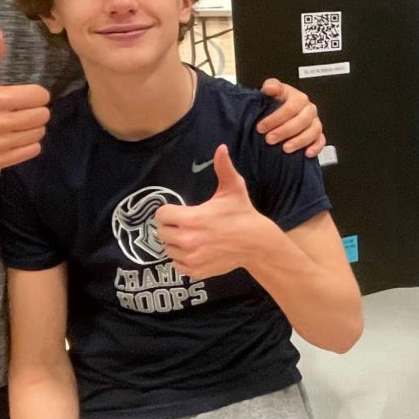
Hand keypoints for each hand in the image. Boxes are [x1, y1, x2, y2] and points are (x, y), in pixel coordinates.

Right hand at [0, 26, 50, 168]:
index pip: (39, 96)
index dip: (35, 93)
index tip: (24, 94)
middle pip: (42, 115)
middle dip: (35, 109)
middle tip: (21, 109)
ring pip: (39, 133)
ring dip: (32, 127)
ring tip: (18, 122)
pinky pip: (33, 151)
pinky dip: (28, 143)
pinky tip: (15, 136)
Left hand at [154, 145, 276, 279]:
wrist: (256, 243)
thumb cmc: (242, 214)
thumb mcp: (234, 189)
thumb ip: (223, 168)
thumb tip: (221, 147)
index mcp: (191, 219)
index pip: (161, 215)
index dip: (170, 211)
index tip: (180, 211)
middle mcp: (187, 240)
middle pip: (161, 232)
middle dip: (172, 227)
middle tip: (187, 224)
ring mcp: (191, 258)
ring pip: (168, 249)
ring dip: (176, 244)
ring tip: (193, 237)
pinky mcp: (195, 271)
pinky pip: (177, 264)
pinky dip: (184, 259)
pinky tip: (197, 251)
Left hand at [257, 79, 325, 156]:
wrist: (283, 111)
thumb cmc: (279, 102)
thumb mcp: (274, 90)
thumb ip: (271, 86)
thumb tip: (269, 88)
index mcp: (299, 98)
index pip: (290, 107)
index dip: (276, 118)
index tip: (261, 127)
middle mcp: (309, 110)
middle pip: (302, 120)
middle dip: (285, 131)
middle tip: (270, 139)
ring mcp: (315, 123)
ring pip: (313, 132)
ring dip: (299, 141)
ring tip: (285, 149)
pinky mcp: (318, 135)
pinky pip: (321, 141)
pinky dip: (316, 147)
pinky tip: (306, 153)